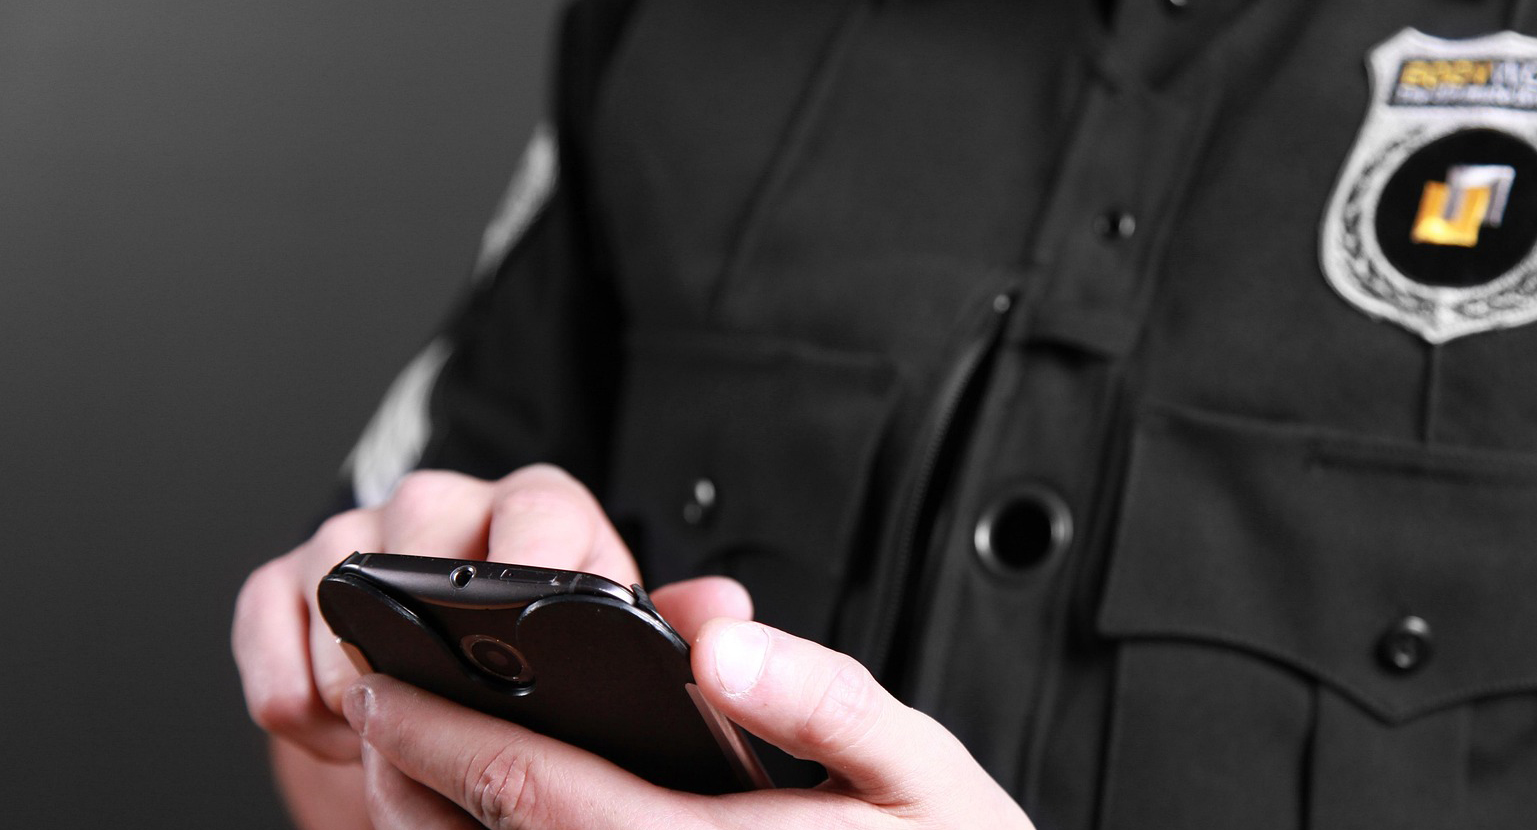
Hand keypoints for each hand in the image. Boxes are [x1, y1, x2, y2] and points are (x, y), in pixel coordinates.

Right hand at [232, 464, 646, 762]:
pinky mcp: (283, 584)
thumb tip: (723, 610)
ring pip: (333, 589)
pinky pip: (265, 630)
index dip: (528, 575)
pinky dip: (290, 695)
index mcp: (540, 510)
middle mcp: (444, 506)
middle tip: (443, 714)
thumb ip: (675, 623)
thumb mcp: (618, 636)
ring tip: (398, 734)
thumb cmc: (550, 651)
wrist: (463, 676)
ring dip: (355, 684)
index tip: (521, 649)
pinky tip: (336, 728)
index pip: (536, 514)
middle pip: (413, 540)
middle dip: (423, 642)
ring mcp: (356, 537)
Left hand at [348, 617, 1034, 829]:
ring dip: (427, 824)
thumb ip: (827, 700)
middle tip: (367, 696)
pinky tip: (488, 816)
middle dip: (404, 772)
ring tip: (401, 754)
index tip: (383, 673)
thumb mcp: (925, 772)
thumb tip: (719, 642)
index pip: (534, 790)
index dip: (439, 730)